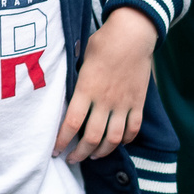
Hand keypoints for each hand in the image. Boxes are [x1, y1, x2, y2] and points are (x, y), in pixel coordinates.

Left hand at [56, 6, 158, 161]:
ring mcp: (123, 103)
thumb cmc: (103, 42)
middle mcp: (105, 100)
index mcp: (86, 89)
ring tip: (93, 156)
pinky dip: (125, 140)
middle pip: (91, 138)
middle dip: (79, 154)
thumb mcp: (80, 58)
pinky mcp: (138, 102)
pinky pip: (132, 129)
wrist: (133, 34)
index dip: (61, 142)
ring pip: (113, 139)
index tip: (55, 151)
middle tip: (72, 159)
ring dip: (101, 152)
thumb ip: (74, 80)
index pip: (71, 124)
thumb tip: (63, 92)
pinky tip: (117, 143)